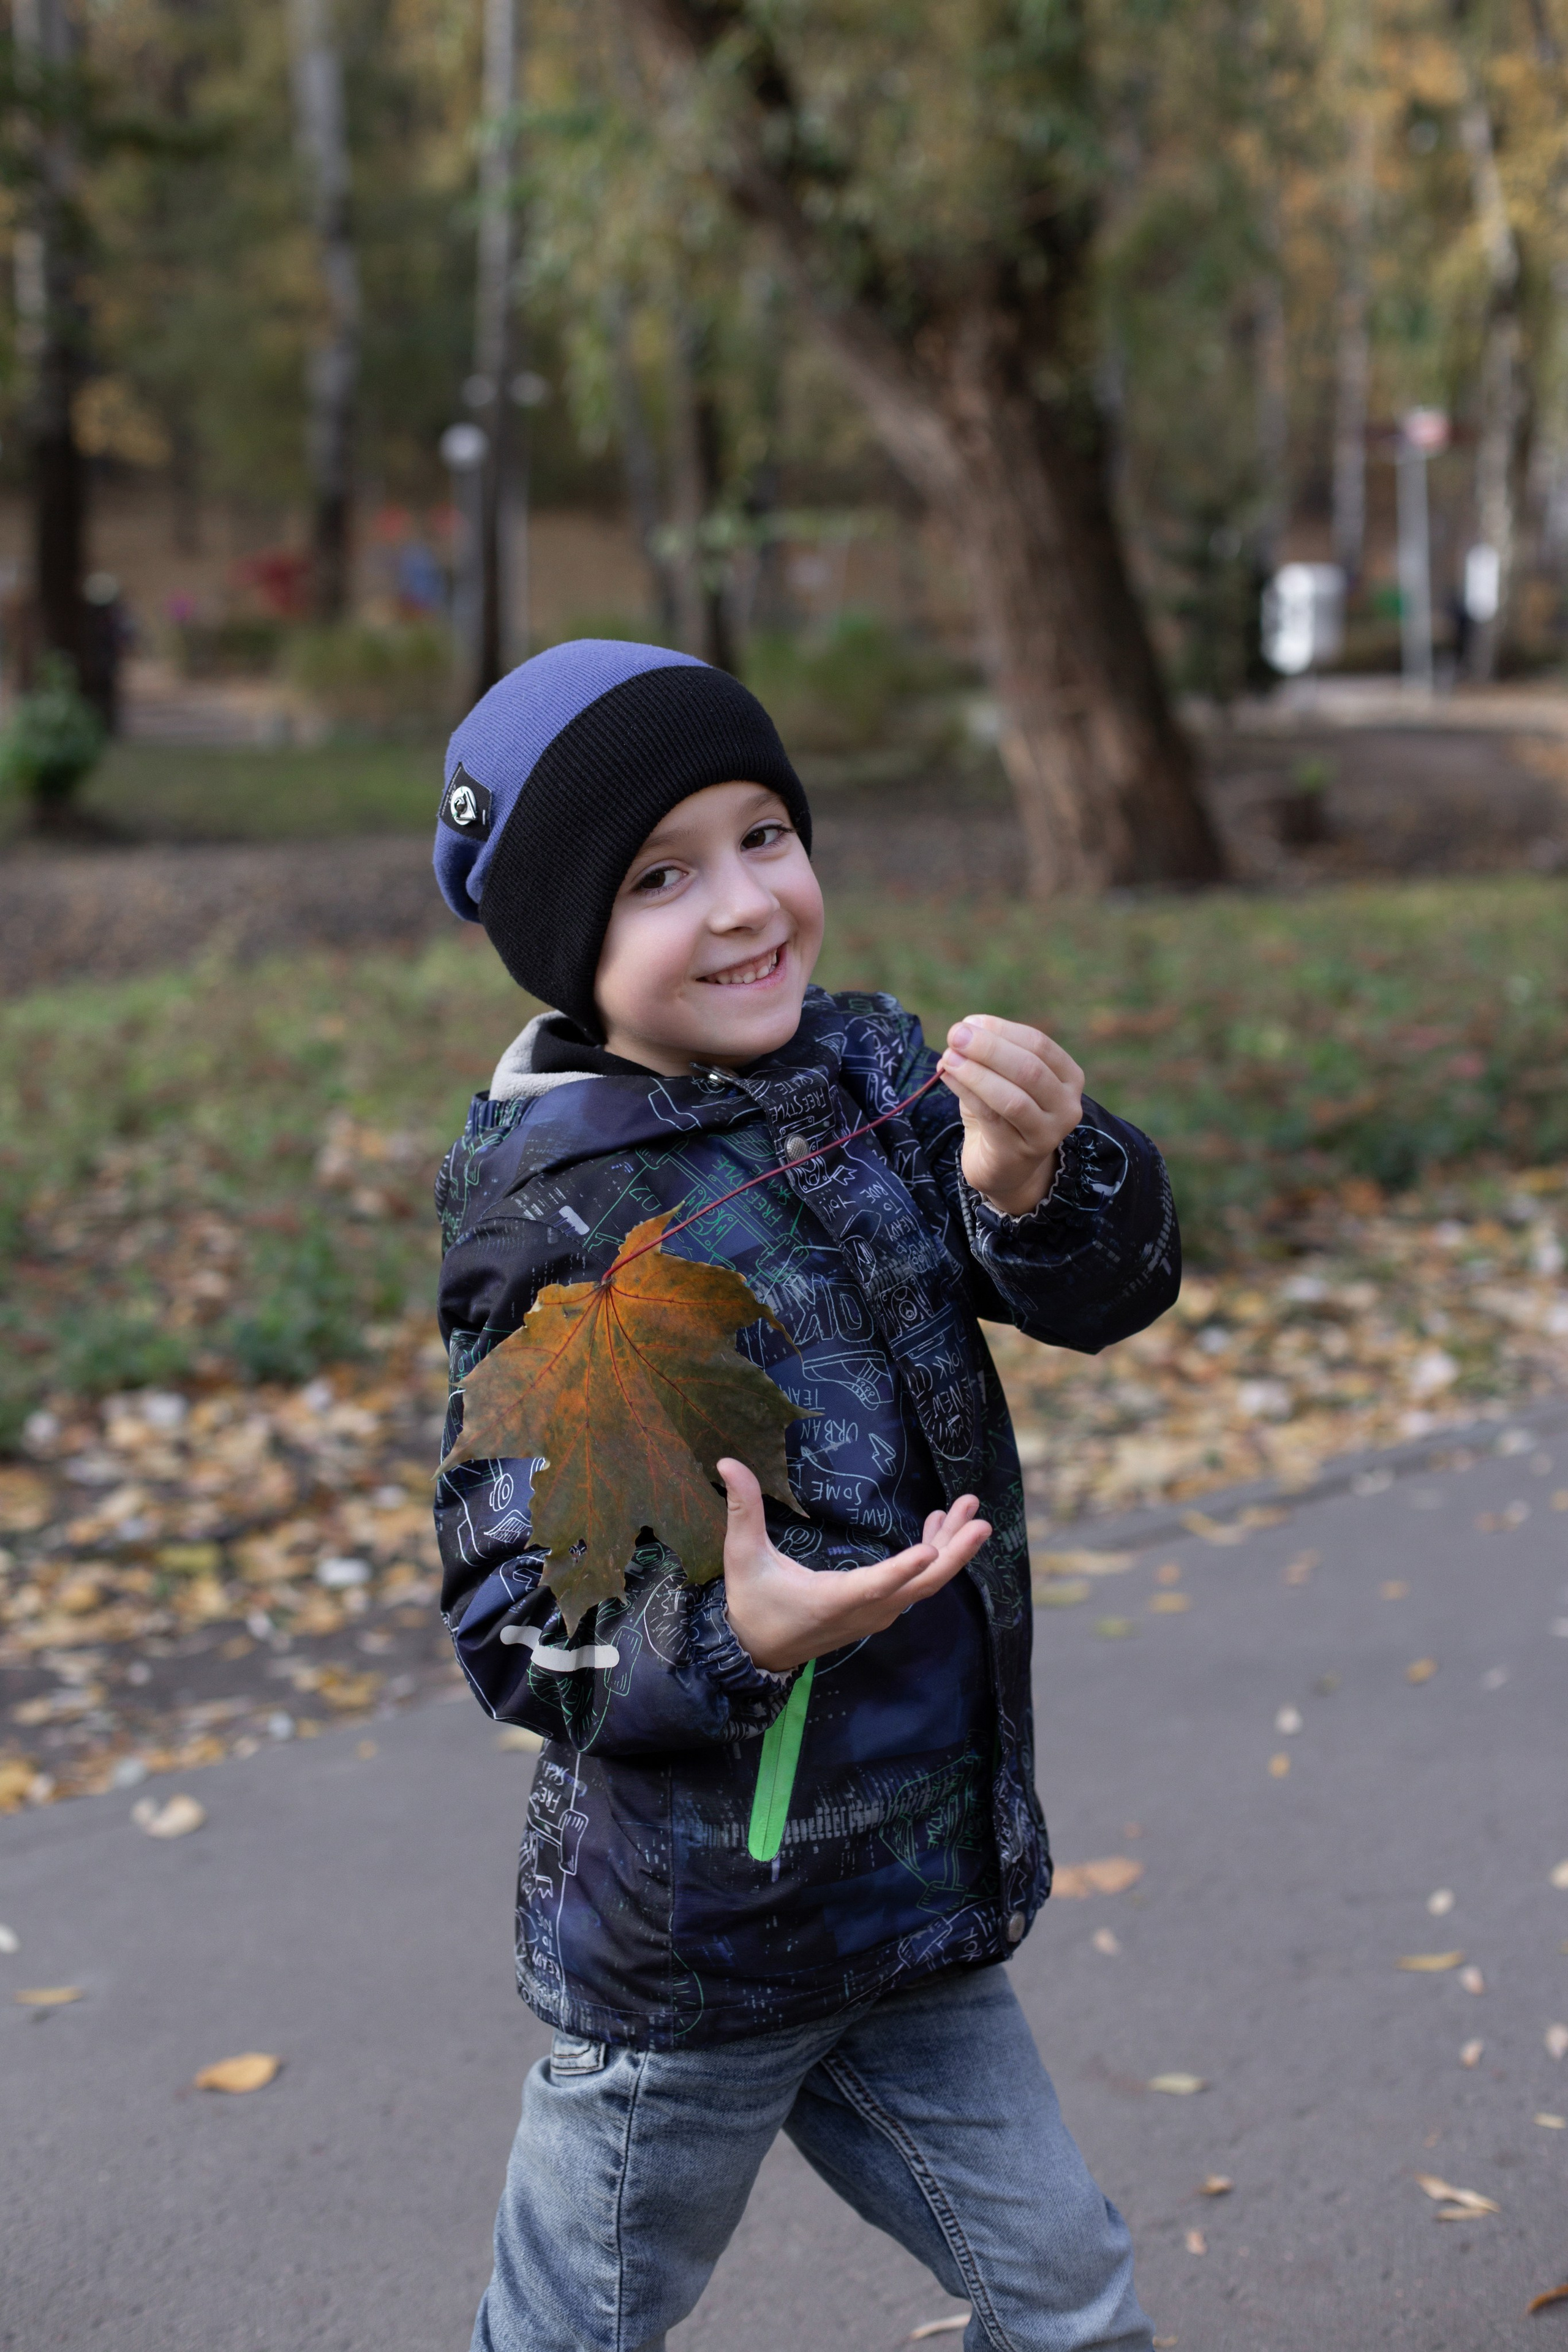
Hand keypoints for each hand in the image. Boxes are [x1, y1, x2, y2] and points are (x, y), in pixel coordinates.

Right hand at [717, 1459, 990, 1674]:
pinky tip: (939, 1527)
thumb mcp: (742, 1556)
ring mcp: (876, 1614)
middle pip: (920, 1585)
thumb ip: (742, 1509)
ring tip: (968, 1508)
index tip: (929, 1551)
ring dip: (949, 1548)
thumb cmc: (752, 1602)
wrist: (757, 1652)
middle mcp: (864, 1612)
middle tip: (978, 1517)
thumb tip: (727, 1463)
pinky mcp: (878, 1612)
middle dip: (953, 1550)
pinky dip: (932, 1558)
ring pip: (923, 1584)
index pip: (874, 1585)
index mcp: (832, 1600)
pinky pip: (915, 1586)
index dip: (902, 1570)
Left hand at [936, 1013, 1083, 1217]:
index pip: (1039, 1044)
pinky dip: (966, 1092)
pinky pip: (991, 1117)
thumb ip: (989, 1054)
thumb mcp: (1002, 1077)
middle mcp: (1067, 1105)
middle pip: (1029, 1068)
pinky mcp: (1022, 1153)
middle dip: (989, 1048)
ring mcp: (1049, 1133)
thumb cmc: (1003, 1113)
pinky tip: (947, 1076)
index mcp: (1069, 1077)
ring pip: (1012, 1097)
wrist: (1004, 1166)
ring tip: (948, 1057)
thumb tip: (963, 1030)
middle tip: (955, 1034)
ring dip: (976, 1072)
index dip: (1002, 1030)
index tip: (970, 1022)